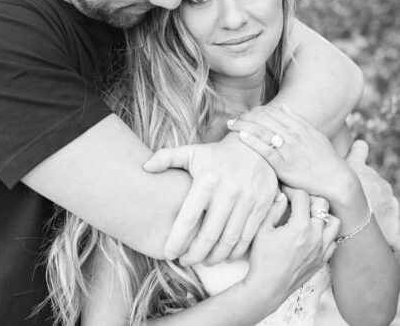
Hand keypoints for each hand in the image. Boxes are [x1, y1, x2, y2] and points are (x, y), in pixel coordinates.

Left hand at [143, 132, 277, 264]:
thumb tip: (145, 167)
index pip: (189, 217)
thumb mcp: (192, 151)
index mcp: (207, 180)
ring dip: (214, 257)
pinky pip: (248, 238)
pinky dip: (235, 252)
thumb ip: (167, 157)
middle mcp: (229, 191)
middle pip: (209, 235)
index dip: (177, 240)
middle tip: (185, 261)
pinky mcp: (263, 207)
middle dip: (194, 255)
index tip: (169, 253)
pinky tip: (224, 255)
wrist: (256, 147)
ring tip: (203, 261)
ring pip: (229, 241)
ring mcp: (248, 200)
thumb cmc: (217, 154)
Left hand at [227, 105, 359, 204]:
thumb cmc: (325, 158)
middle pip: (264, 119)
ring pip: (262, 132)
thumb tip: (282, 107)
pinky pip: (266, 151)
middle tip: (233, 118)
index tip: (245, 113)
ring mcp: (289, 150)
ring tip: (230, 124)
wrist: (337, 181)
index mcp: (298, 126)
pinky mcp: (285, 166)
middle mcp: (293, 135)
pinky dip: (253, 142)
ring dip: (244, 125)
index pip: (271, 112)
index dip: (255, 110)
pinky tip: (241, 136)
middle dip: (246, 117)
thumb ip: (298, 120)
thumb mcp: (314, 134)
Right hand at [244, 187, 339, 308]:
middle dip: (309, 198)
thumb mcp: (262, 230)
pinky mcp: (323, 260)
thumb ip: (274, 209)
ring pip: (334, 222)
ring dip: (322, 215)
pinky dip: (325, 233)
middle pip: (322, 204)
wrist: (268, 287)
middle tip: (297, 201)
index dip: (291, 190)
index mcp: (299, 226)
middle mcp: (315, 236)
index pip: (302, 197)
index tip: (284, 192)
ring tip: (308, 216)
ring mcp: (322, 249)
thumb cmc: (262, 258)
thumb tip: (282, 196)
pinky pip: (333, 241)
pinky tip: (312, 234)